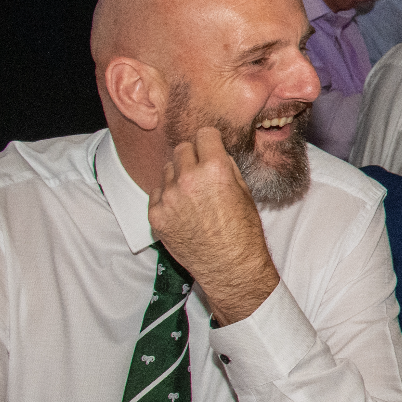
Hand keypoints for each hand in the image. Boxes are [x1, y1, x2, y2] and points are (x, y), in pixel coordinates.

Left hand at [149, 125, 280, 323]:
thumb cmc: (243, 232)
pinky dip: (168, 197)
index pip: (204, 134)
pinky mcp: (156, 214)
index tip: (210, 147)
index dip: (210, 141)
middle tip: (202, 172)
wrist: (229, 267)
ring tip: (192, 195)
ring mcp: (169, 197)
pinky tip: (183, 211)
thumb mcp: (244, 193)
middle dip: (193, 156)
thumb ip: (225, 168)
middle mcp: (188, 179)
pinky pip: (157, 193)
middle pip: (182, 148)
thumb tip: (214, 154)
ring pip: (167, 169)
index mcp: (215, 169)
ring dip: (178, 176)